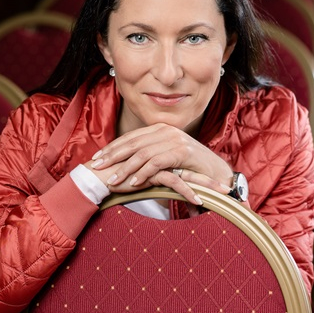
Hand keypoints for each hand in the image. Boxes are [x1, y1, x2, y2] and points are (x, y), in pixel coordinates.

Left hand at [88, 123, 233, 203]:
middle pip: (133, 142)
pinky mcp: (182, 152)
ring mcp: (175, 140)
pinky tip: (133, 183)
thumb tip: (124, 163)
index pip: (131, 137)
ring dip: (125, 168)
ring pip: (142, 153)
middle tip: (97, 167)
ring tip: (113, 180)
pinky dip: (143, 173)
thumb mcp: (167, 158)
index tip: (96, 157)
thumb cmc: (190, 169)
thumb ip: (149, 156)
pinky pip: (156, 162)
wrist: (217, 173)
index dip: (112, 147)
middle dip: (112, 155)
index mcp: (160, 129)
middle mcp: (166, 131)